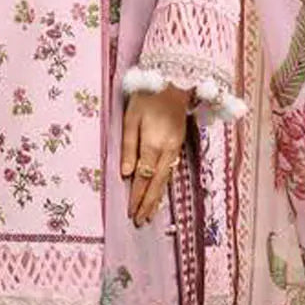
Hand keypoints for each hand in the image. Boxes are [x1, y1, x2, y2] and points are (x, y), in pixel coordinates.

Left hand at [120, 86, 189, 225]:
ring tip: (150, 215)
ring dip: (157, 198)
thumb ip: (129, 146)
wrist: (173, 83)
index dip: (137, 196)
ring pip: (166, 179)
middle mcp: (168, 150)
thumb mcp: (131, 118)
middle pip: (157, 182)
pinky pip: (170, 171)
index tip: (130, 212)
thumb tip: (126, 173)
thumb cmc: (147, 98)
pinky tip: (160, 193)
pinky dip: (164, 185)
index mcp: (154, 143)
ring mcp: (175, 148)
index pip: (144, 177)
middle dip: (148, 203)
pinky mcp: (178, 145)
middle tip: (140, 221)